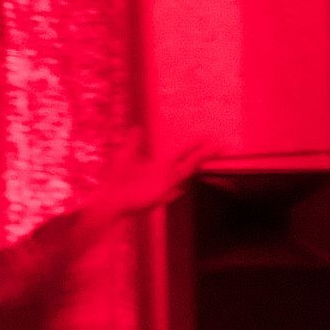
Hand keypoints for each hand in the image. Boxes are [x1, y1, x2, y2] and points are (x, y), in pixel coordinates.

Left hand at [73, 135, 211, 242]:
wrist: (109, 201)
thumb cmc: (116, 183)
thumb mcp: (126, 156)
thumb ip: (134, 143)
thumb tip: (138, 128)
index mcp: (158, 166)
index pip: (181, 154)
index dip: (194, 146)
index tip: (207, 137)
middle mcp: (164, 175)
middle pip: (188, 160)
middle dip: (203, 152)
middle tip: (219, 144)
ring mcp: (164, 183)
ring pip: (187, 168)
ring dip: (200, 158)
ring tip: (216, 148)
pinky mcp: (160, 191)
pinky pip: (172, 180)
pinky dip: (185, 170)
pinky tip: (200, 161)